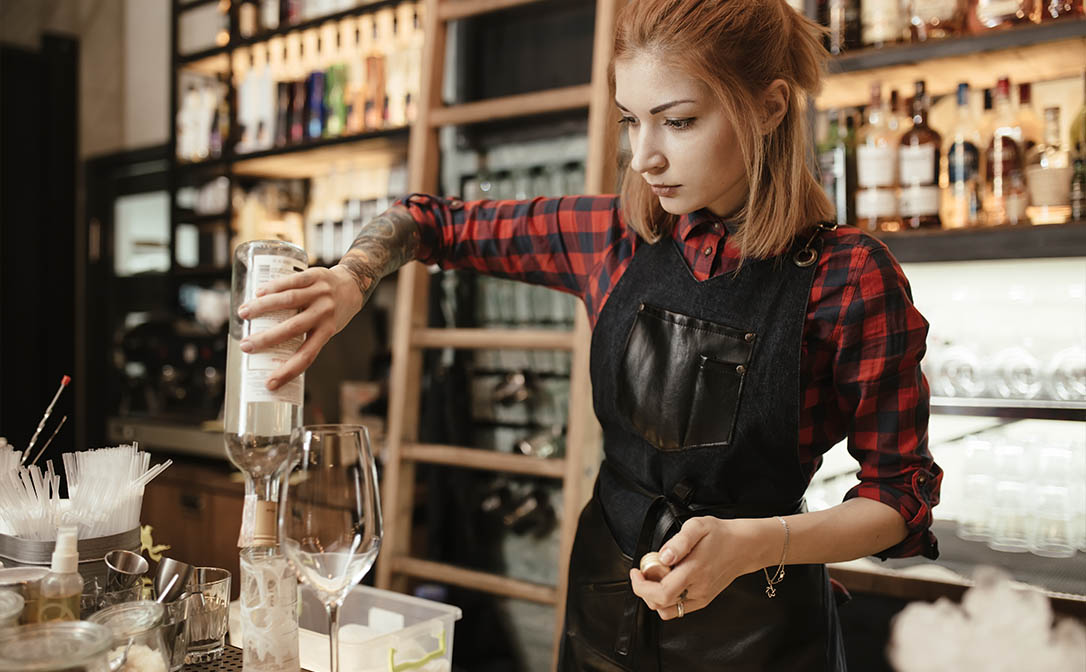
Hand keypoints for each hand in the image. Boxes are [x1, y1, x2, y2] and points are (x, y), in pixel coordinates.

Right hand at [237, 264, 364, 389]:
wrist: (352, 285)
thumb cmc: (333, 313)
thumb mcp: (325, 329)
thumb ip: (304, 337)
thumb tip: (270, 356)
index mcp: (327, 332)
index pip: (307, 356)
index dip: (288, 372)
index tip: (269, 384)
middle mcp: (324, 314)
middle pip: (293, 328)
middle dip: (266, 339)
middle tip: (245, 346)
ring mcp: (320, 294)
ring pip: (289, 301)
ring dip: (263, 307)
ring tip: (244, 313)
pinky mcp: (316, 276)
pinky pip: (292, 281)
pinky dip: (274, 287)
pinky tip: (259, 292)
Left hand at [629, 516, 771, 620]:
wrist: (745, 546)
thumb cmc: (721, 534)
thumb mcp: (698, 526)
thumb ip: (679, 541)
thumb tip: (663, 556)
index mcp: (694, 570)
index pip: (661, 592)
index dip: (641, 586)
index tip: (635, 573)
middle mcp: (698, 588)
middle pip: (661, 605)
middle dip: (645, 591)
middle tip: (644, 573)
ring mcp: (702, 597)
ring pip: (669, 611)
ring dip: (655, 598)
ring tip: (656, 578)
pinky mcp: (705, 600)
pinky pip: (680, 609)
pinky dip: (668, 600)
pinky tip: (668, 582)